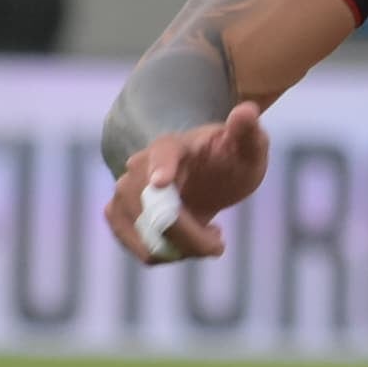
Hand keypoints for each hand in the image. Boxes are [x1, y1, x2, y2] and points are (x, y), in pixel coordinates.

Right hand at [108, 102, 267, 263]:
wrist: (208, 173)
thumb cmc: (229, 157)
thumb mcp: (249, 147)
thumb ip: (248, 132)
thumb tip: (247, 111)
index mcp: (172, 145)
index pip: (163, 153)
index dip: (162, 167)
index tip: (162, 182)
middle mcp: (140, 166)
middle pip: (157, 210)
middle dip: (192, 237)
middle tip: (219, 242)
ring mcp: (124, 191)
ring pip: (147, 237)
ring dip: (182, 250)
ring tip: (206, 237)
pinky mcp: (118, 214)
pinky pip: (138, 248)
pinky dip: (166, 255)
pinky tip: (186, 245)